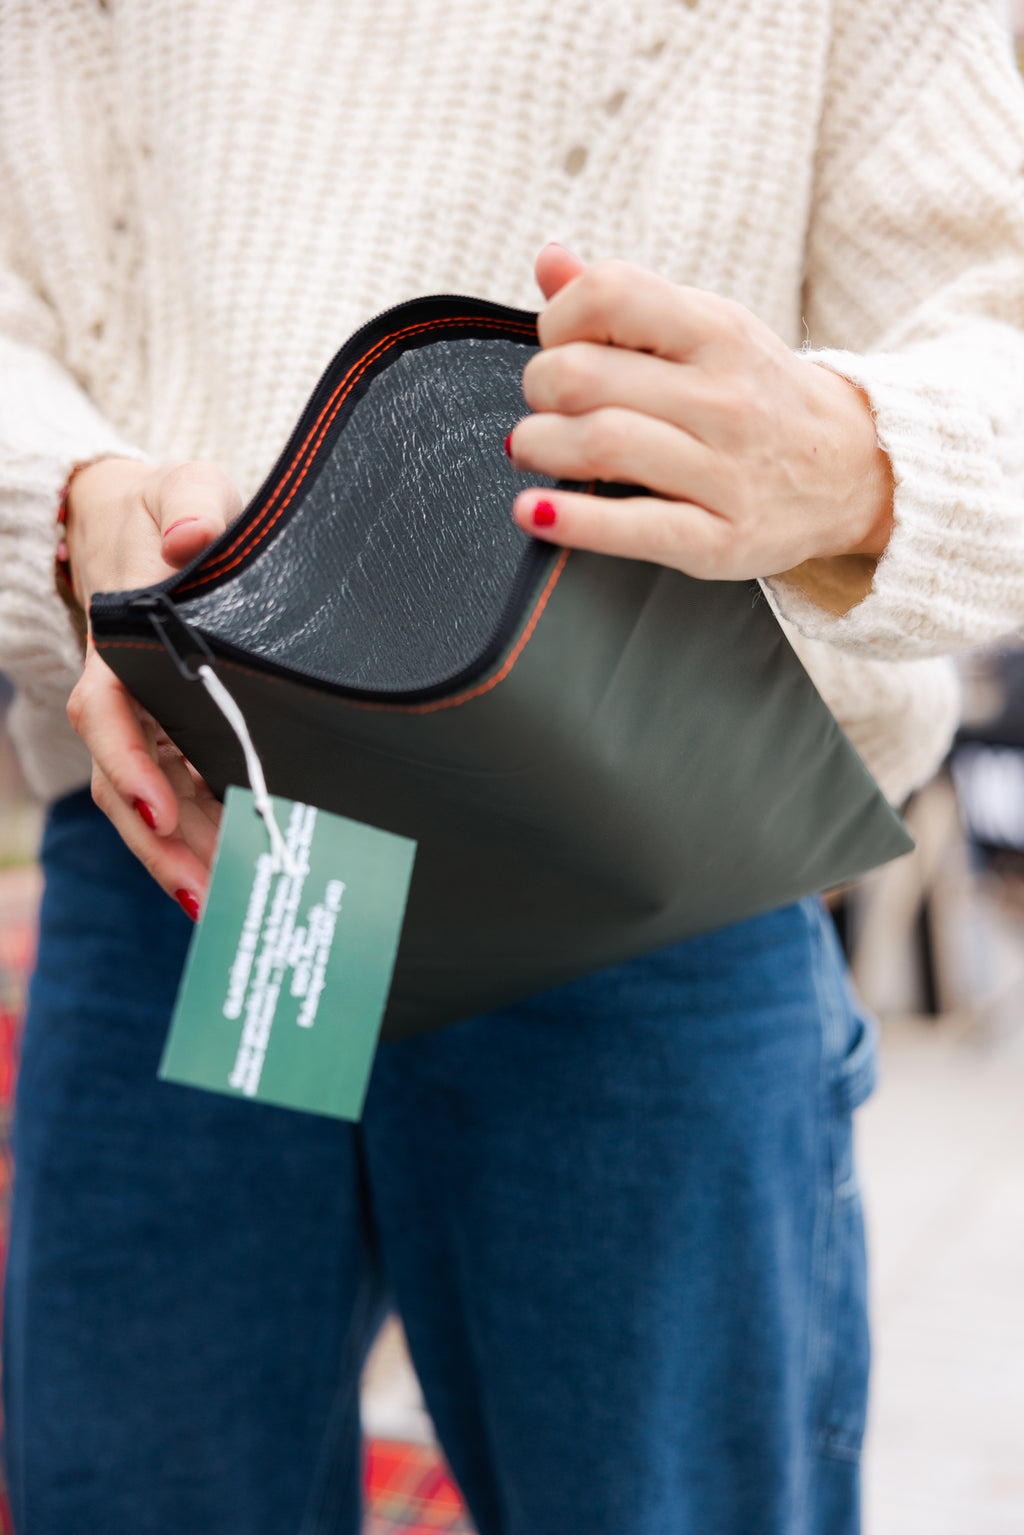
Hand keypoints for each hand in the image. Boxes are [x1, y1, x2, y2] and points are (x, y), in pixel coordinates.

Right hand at [64, 459, 240, 916]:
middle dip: (163, 846)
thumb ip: (188, 502)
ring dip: (185, 858)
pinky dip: (203, 840)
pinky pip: (182, 799)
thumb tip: (190, 538)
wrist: (146, 521)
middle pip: (129, 786)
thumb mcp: (178, 485)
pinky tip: (237, 880)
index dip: (129, 766)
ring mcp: (149, 725)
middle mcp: (125, 699)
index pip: (108, 717)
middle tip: (212, 897)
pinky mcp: (177, 737)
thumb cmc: (168, 506)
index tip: (161, 808)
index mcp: (117, 648)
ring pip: (154, 806)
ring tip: (230, 909)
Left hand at [508, 246, 893, 581]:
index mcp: (717, 331)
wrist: (854, 471)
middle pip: (584, 376)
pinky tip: (534, 511)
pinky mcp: (721, 540)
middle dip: (539, 389)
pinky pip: (633, 527)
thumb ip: (626, 302)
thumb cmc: (757, 396)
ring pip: (600, 445)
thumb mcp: (707, 332)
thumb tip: (548, 261)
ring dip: (540, 447)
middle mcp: (724, 397)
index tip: (557, 345)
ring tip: (533, 450)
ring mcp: (726, 472)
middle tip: (544, 406)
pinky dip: (571, 520)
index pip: (609, 294)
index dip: (557, 319)